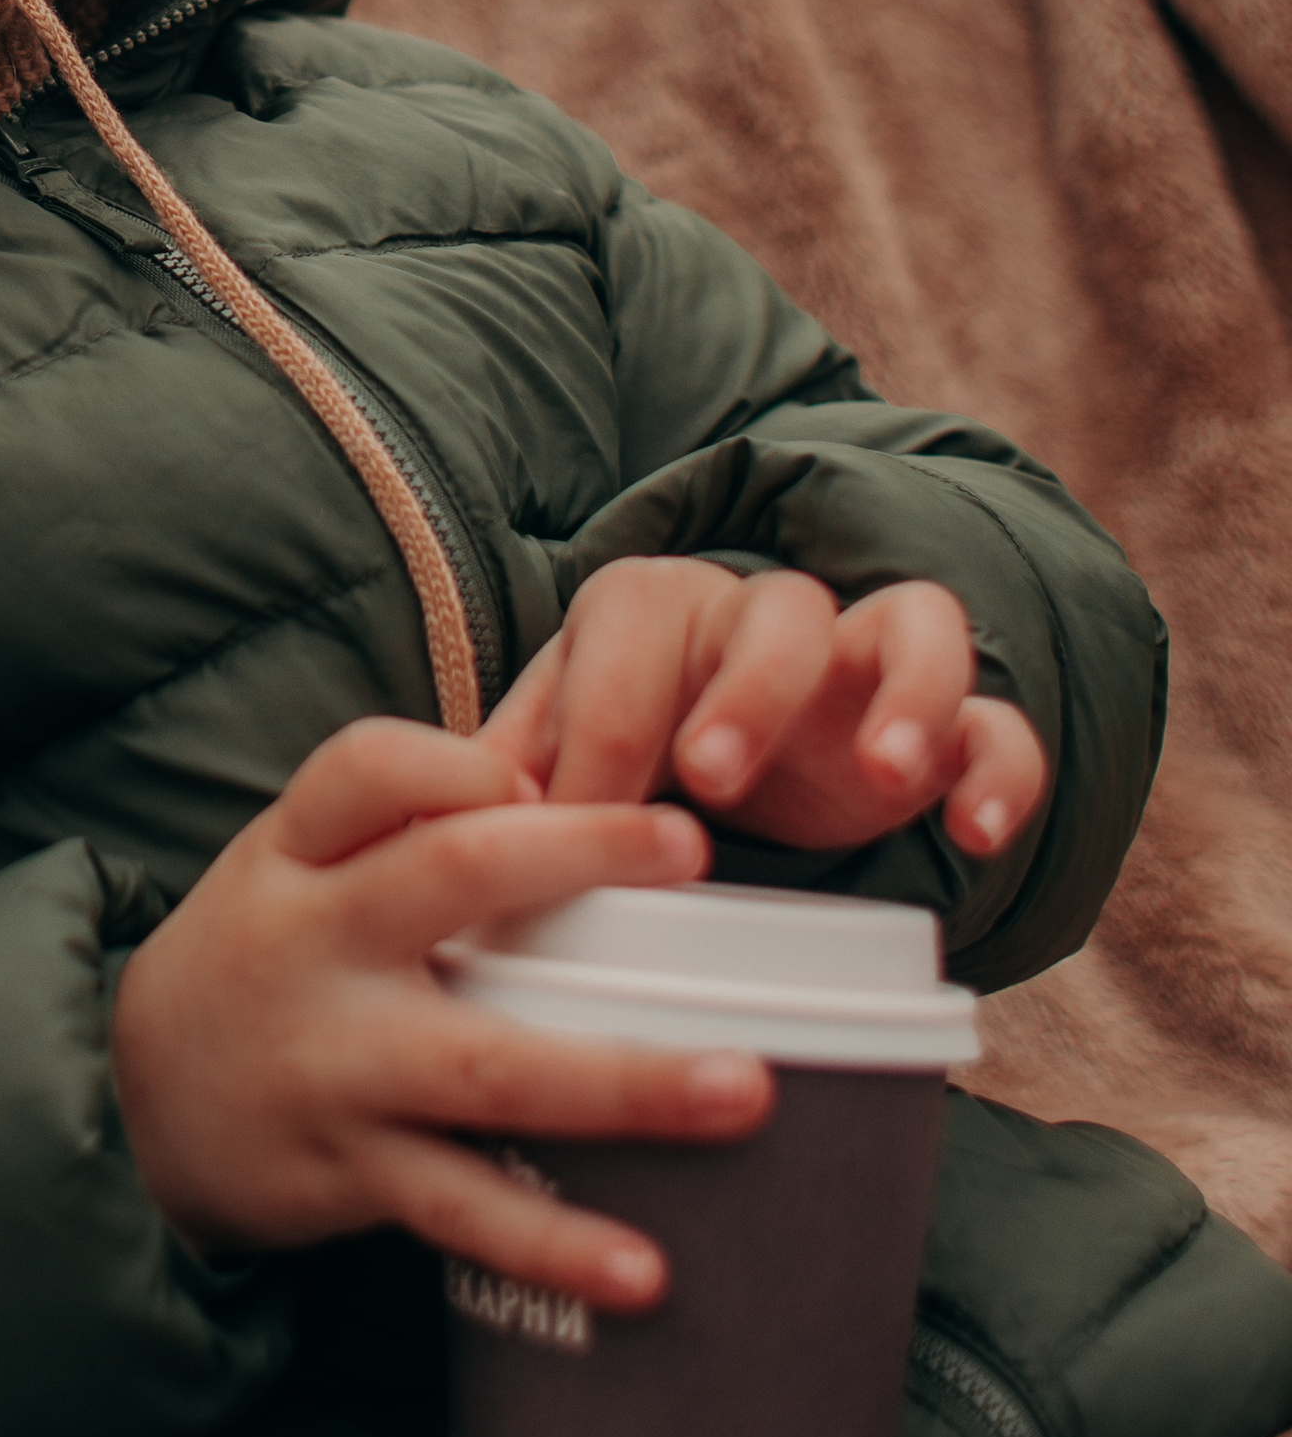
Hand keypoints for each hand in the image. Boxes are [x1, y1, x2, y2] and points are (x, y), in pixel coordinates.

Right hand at [109, 717, 771, 1309]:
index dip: (462, 760)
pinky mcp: (352, 1173)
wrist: (136, 1105)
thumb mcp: (291, 864)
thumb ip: (402, 822)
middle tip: (692, 847)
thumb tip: (567, 789)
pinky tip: (644, 1270)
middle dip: (576, 854)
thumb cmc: (263, 956)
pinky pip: (465, 1209)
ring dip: (621, 1081)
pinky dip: (554, 1243)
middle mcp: (310, 948)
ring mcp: (335, 1067)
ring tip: (742, 1088)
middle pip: (447, 878)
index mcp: (295, 856)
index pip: (366, 769)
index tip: (548, 767)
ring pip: (485, 1067)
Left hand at [485, 558, 1047, 857]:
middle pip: (778, 605)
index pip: (633, 624)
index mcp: (658, 609)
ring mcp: (868, 668)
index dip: (600, 719)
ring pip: (914, 623)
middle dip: (748, 688)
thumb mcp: (551, 760)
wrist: (718, 783)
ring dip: (906, 696)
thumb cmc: (619, 760)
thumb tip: (435, 824)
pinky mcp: (945, 729)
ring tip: (886, 781)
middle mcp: (768, 617)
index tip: (574, 819)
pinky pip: (998, 719)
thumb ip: (504, 777)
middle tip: (711, 777)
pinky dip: (1001, 764)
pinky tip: (978, 831)